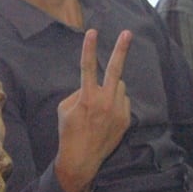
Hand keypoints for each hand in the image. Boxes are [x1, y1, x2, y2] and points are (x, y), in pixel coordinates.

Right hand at [52, 29, 131, 191]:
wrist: (81, 159)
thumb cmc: (68, 132)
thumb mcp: (64, 109)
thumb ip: (79, 92)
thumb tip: (92, 86)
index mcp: (87, 97)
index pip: (87, 67)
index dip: (89, 48)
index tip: (92, 32)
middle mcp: (105, 102)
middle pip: (115, 70)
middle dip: (121, 50)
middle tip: (128, 33)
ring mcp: (118, 110)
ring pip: (119, 87)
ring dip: (111, 88)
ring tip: (100, 104)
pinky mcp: (126, 119)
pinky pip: (123, 101)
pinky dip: (116, 102)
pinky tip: (106, 115)